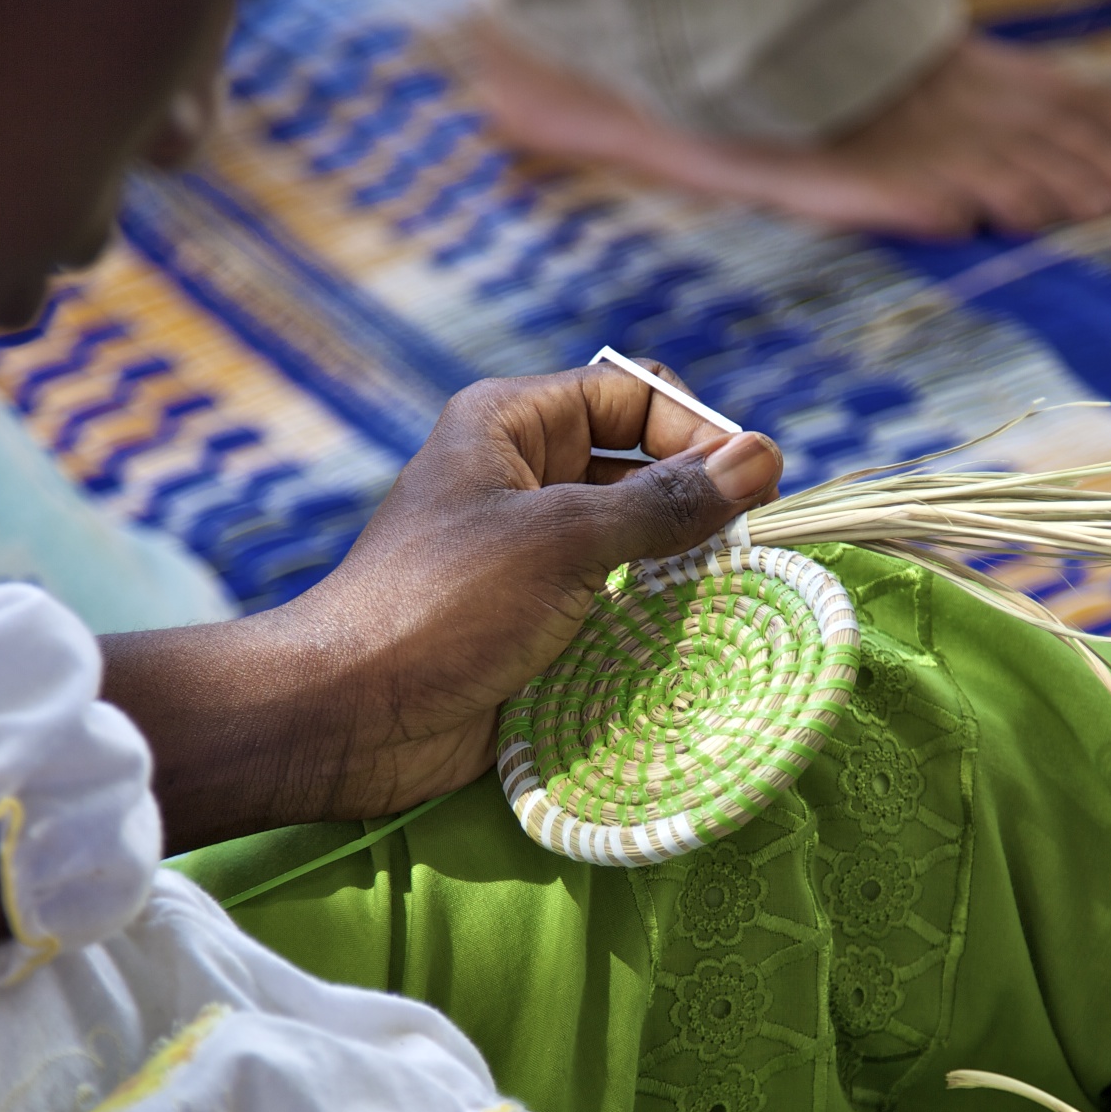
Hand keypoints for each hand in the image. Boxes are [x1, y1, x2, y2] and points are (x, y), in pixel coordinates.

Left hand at [102, 359, 782, 847]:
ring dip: (683, 572)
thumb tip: (762, 456)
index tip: (757, 486)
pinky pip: (615, 608)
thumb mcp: (564, 539)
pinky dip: (654, 625)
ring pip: (636, 545)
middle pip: (641, 468)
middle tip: (752, 550)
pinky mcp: (535, 624)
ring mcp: (529, 556)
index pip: (632, 395)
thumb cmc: (444, 606)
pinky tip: (693, 648)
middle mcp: (522, 479)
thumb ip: (666, 502)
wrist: (349, 716)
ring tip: (731, 601)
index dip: (696, 430)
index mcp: (512, 425)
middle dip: (698, 504)